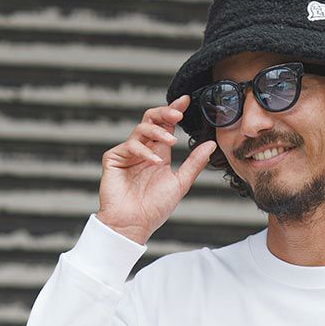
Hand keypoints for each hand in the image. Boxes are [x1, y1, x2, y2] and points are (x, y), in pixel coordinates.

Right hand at [95, 95, 217, 244]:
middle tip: (178, 113)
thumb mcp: (180, 183)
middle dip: (165, 112)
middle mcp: (143, 150)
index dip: (174, 111)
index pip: (166, 125)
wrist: (134, 225)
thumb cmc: (154, 208)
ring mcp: (127, 153)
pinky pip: (130, 145)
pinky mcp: (113, 158)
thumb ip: (194, 163)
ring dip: (158, 131)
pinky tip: (154, 161)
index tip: (186, 100)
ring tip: (171, 141)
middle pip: (151, 119)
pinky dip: (144, 151)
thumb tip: (211, 144)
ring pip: (141, 128)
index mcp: (158, 154)